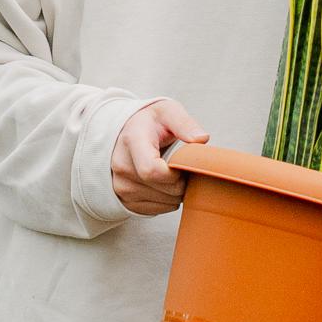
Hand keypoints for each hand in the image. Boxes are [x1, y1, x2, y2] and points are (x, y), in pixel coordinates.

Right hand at [111, 98, 207, 216]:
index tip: (183, 164)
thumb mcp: (167, 111)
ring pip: (163, 203)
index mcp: (131, 141)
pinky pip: (157, 210)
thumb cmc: (150, 122)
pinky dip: (168, 200)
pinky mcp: (124, 200)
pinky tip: (165, 183)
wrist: (125, 132)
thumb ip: (184, 123)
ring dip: (177, 192)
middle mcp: (121, 166)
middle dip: (182, 182)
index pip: (151, 171)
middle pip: (161, 189)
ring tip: (174, 173)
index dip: (175, 174)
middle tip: (185, 168)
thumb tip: (201, 139)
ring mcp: (120, 186)